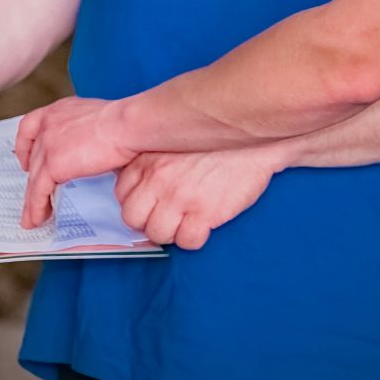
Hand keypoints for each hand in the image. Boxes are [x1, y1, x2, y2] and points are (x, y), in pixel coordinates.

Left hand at [14, 96, 136, 228]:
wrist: (126, 125)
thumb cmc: (125, 123)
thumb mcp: (96, 119)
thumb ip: (84, 132)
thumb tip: (88, 150)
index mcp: (59, 111)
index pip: (30, 126)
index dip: (25, 146)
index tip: (26, 160)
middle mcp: (48, 125)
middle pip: (32, 159)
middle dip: (31, 180)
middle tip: (33, 196)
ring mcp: (48, 144)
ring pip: (33, 178)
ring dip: (31, 201)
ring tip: (32, 218)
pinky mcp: (53, 163)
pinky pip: (39, 190)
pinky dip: (36, 207)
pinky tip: (38, 218)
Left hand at [115, 147, 283, 250]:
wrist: (257, 141)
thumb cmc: (217, 139)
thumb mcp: (174, 138)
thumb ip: (151, 157)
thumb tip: (136, 180)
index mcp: (148, 157)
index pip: (122, 193)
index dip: (138, 202)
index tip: (152, 201)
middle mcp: (159, 177)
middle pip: (133, 218)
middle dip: (149, 221)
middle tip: (168, 215)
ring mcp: (180, 196)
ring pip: (157, 234)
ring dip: (172, 231)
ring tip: (187, 220)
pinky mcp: (204, 213)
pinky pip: (186, 241)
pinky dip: (194, 237)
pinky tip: (203, 224)